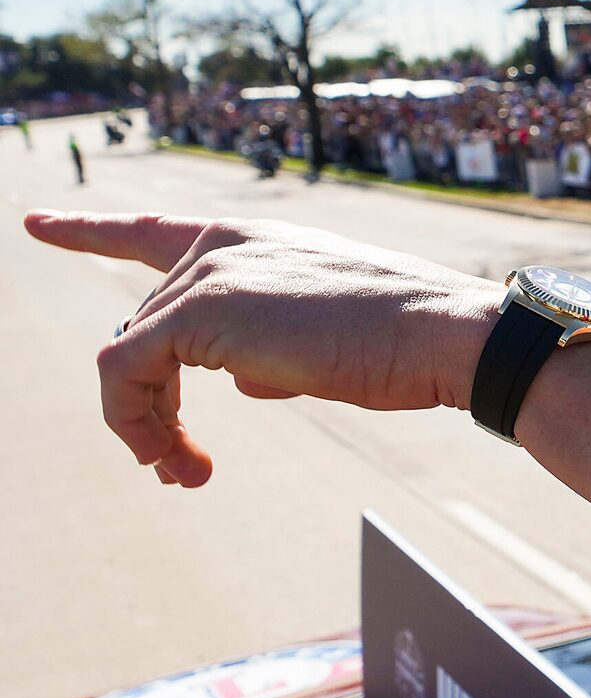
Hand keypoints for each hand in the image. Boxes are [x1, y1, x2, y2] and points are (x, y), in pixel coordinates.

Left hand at [23, 212, 499, 487]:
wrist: (443, 334)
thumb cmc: (409, 344)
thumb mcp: (329, 341)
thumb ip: (273, 351)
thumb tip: (241, 383)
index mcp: (257, 239)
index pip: (157, 232)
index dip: (93, 231)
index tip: (38, 225)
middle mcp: (221, 244)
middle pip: (145, 325)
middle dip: (152, 402)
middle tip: (183, 467)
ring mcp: (207, 274)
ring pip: (129, 355)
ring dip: (146, 425)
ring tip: (183, 472)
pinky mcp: (196, 314)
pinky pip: (126, 373)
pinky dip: (138, 424)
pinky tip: (175, 459)